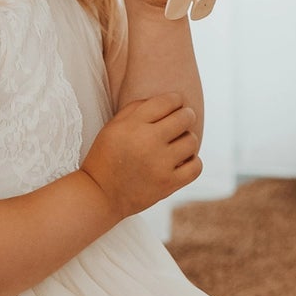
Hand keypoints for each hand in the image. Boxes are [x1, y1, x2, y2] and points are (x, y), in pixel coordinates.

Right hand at [79, 91, 201, 218]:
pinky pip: (196, 166)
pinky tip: (182, 160)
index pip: (167, 101)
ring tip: (178, 142)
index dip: (175, 100)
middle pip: (184, 118)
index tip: (175, 104)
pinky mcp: (168, 184)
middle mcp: (147, 142)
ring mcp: (159, 164)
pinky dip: (192, 161)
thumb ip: (136, 108)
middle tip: (182, 120)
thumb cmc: (106, 157)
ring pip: (191, 141)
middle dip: (186, 115)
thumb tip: (168, 100)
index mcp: (132, 125)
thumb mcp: (112, 127)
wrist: (99, 195)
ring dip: (187, 139)